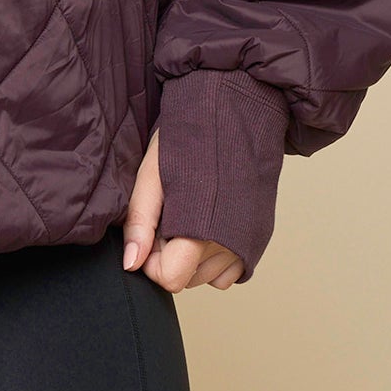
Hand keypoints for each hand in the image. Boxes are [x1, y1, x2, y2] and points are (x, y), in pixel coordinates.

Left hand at [121, 125, 246, 290]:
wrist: (235, 111)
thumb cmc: (188, 138)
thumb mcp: (152, 175)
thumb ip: (141, 223)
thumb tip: (130, 265)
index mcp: (201, 230)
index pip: (170, 279)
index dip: (151, 257)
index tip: (152, 227)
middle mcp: (231, 244)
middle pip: (186, 279)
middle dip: (171, 254)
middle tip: (171, 212)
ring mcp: (249, 244)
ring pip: (207, 277)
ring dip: (192, 256)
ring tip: (190, 211)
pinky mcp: (260, 238)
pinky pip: (230, 271)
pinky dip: (215, 257)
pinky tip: (208, 222)